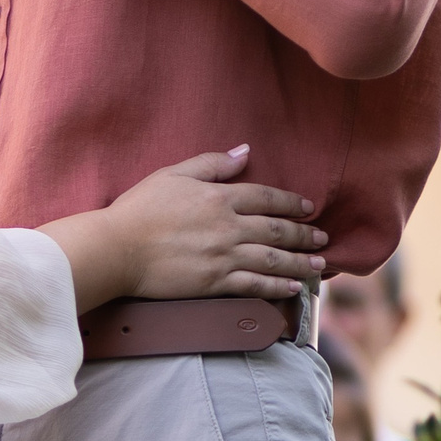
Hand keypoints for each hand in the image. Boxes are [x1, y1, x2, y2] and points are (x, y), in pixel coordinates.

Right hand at [39, 145, 325, 310]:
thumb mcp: (173, 173)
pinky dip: (276, 287)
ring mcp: (223, 256)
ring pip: (272, 259)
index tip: (307, 208)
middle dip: (303, 234)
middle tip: (322, 238)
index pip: (266, 197)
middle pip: (276, 230)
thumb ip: (211, 163)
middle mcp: (228, 226)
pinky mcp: (215, 282)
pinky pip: (254, 285)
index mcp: (219, 197)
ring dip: (299, 263)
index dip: (291, 202)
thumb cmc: (140, 208)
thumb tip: (244, 151)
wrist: (118, 248)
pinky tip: (291, 288)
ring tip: (318, 266)